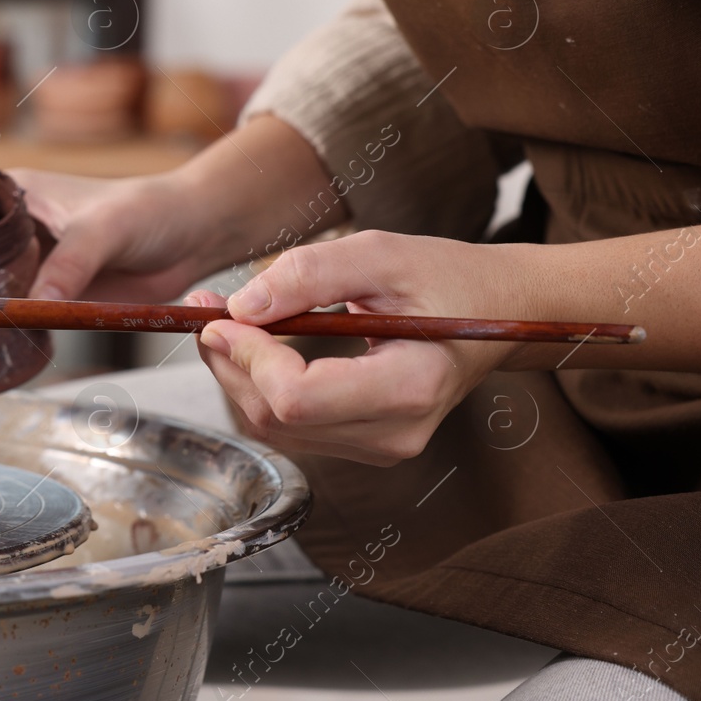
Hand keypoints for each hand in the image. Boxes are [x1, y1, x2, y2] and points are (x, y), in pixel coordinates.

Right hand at [10, 114, 351, 304]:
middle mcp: (13, 228)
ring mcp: (30, 264)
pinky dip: (6, 327)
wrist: (192, 236)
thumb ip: (71, 266)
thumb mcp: (103, 230)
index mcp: (11, 193)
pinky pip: (19, 315)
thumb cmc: (147, 211)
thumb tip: (35, 305)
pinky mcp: (50, 296)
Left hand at [191, 231, 523, 466]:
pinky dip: (259, 385)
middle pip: (277, 417)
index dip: (249, 356)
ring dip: (238, 374)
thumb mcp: (380, 253)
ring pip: (275, 427)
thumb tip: (242, 305)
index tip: (221, 313)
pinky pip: (290, 426)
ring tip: (226, 320)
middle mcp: (396, 433)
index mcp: (411, 386)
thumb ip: (311, 274)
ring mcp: (381, 447)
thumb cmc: (445, 277)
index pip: (298, 397)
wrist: (494, 312)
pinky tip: (254, 345)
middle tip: (206, 309)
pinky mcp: (362, 443)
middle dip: (231, 362)